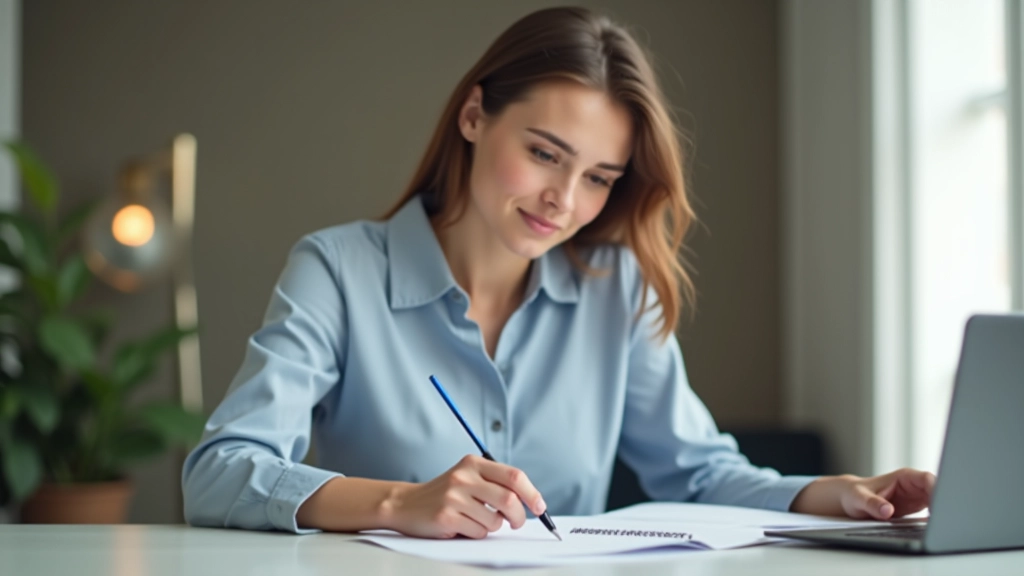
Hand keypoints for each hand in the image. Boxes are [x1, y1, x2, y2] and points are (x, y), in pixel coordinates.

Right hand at [380, 455, 546, 538]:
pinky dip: (477, 533)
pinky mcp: (446, 516)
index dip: (532, 493)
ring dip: (493, 526)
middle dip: (519, 516)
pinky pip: (478, 532)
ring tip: (478, 521)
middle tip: (516, 522)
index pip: (514, 476)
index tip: (539, 507)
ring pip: (495, 520)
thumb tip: (531, 501)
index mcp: (473, 463)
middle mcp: (464, 476)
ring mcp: (453, 496)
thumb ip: (496, 483)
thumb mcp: (469, 477)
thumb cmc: (445, 493)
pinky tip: (464, 526)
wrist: (406, 503)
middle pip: (509, 499)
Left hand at [790, 468, 935, 519]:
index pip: (927, 479)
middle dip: (945, 502)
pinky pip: (934, 510)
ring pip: (939, 501)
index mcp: (904, 477)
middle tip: (947, 520)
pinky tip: (938, 527)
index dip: (937, 491)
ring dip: (943, 512)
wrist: (851, 500)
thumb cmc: (854, 494)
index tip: (939, 507)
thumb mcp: (859, 499)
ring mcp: (917, 495)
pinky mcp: (918, 506)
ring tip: (944, 525)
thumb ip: (873, 504)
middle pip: (938, 490)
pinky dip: (938, 518)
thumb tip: (887, 510)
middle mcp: (914, 485)